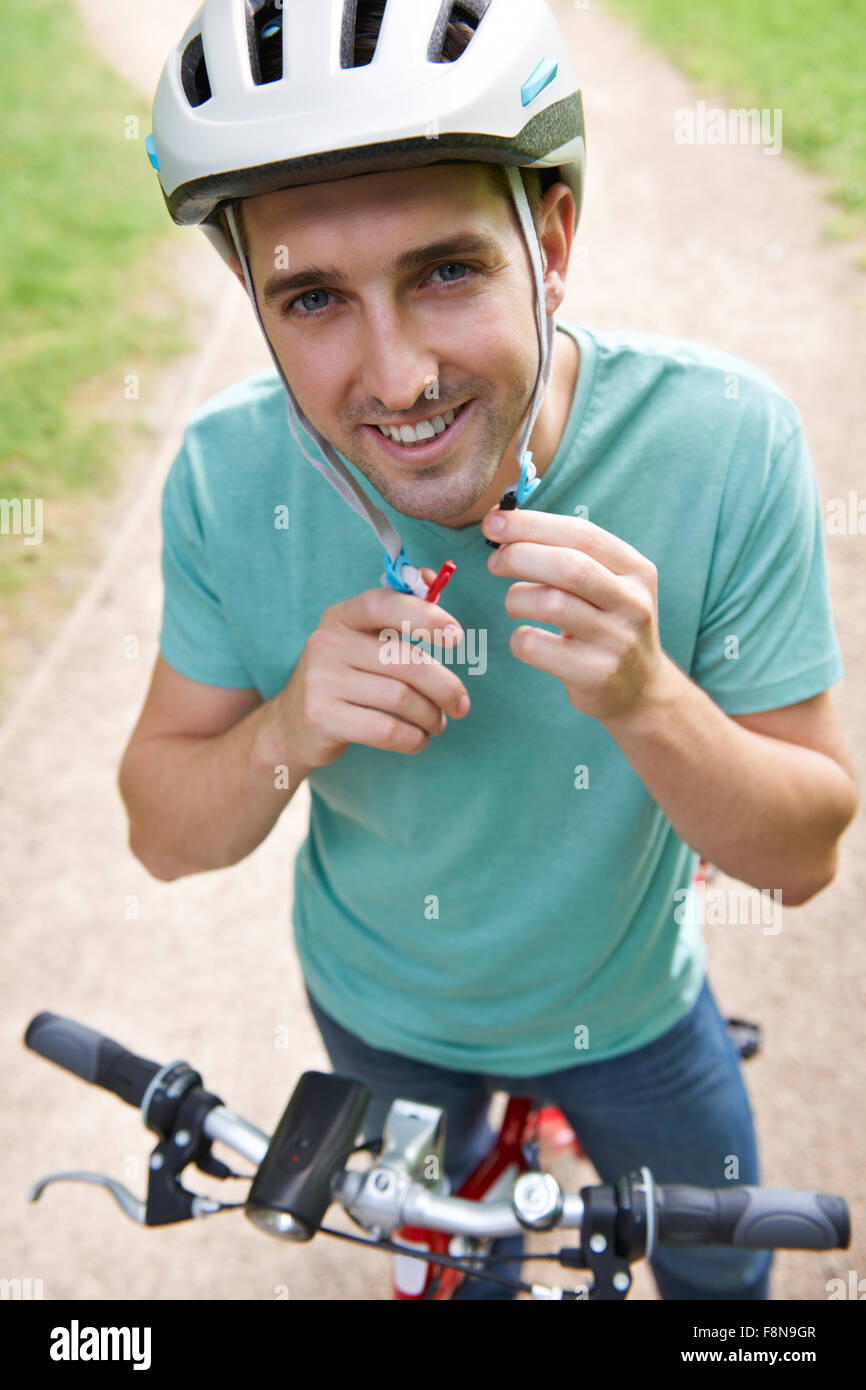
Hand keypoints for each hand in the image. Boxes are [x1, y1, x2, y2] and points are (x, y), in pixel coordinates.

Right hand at [268, 578, 469, 767]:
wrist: (291, 725)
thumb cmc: (344, 678)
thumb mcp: (361, 640)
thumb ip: (398, 611)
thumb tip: (435, 577)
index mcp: (341, 616)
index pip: (384, 604)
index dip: (425, 616)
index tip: (457, 637)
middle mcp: (327, 643)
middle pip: (405, 661)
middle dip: (444, 686)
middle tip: (461, 704)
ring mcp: (320, 681)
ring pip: (400, 698)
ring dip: (431, 716)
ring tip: (437, 724)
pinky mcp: (321, 718)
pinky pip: (385, 730)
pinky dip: (412, 739)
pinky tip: (418, 740)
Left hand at [481, 508, 664, 722]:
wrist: (640, 688)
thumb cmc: (606, 624)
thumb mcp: (608, 584)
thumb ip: (567, 554)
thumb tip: (504, 523)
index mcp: (636, 570)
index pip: (582, 534)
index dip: (531, 524)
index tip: (492, 522)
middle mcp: (632, 602)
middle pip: (566, 566)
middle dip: (518, 556)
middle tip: (494, 562)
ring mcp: (617, 640)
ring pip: (550, 603)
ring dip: (517, 598)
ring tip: (515, 603)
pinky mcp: (595, 673)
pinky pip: (536, 646)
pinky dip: (519, 638)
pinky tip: (527, 638)